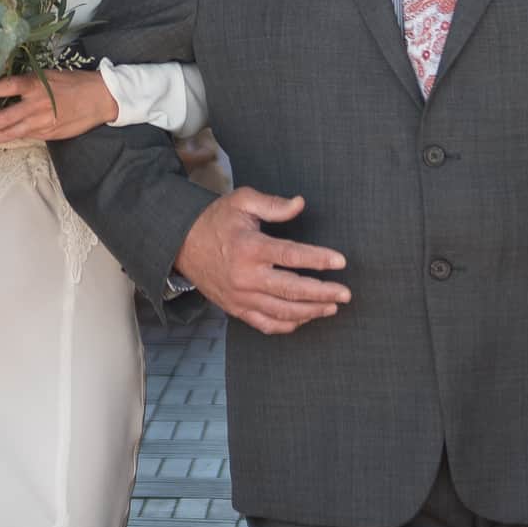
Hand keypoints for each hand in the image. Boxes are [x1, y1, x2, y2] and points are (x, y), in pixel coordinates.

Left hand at [0, 69, 118, 149]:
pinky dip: (3, 140)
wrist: (100, 98)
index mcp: (33, 83)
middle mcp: (34, 104)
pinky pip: (21, 137)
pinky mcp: (46, 133)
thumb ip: (24, 83)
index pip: (1, 88)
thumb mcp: (47, 75)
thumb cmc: (72, 83)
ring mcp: (40, 121)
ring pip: (7, 133)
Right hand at [174, 187, 350, 336]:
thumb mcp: (241, 201)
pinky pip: (266, 324)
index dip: (318, 259)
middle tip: (345, 293)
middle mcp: (246, 276)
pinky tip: (304, 318)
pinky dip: (288, 325)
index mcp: (250, 248)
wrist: (182, 244)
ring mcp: (241, 297)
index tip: (341, 262)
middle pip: (292, 289)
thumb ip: (272, 204)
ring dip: (311, 311)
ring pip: (283, 311)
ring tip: (332, 307)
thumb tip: (300, 204)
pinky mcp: (236, 309)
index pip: (291, 256)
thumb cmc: (216, 220)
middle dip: (323, 293)